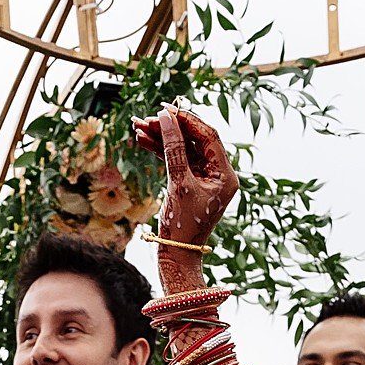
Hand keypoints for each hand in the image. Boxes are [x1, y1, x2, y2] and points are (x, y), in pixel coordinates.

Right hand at [131, 103, 237, 255]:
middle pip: (194, 140)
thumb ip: (173, 150)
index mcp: (225, 174)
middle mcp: (218, 173)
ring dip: (161, 138)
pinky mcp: (189, 183)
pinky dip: (160, 151)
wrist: (176, 254)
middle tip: (148, 119)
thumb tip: (166, 120)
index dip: (186, 120)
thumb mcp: (179, 184)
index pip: (208, 136)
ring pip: (182, 149)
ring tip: (138, 128)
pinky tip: (143, 141)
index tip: (165, 109)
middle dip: (170, 128)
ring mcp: (203, 178)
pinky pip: (176, 160)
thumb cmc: (182, 226)